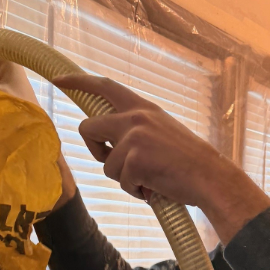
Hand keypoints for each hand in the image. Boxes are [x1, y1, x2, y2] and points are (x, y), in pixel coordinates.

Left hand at [54, 73, 269, 243]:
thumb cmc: (188, 161)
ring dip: (124, 177)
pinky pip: (120, 181)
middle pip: (87, 127)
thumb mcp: (162, 131)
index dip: (78, 81)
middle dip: (94, 149)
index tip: (59, 79)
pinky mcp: (134, 159)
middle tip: (112, 161)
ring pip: (105, 164)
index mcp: (143, 108)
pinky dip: (135, 190)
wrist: (210, 177)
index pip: (104, 86)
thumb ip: (136, 128)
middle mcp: (135, 117)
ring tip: (149, 178)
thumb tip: (109, 141)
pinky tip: (154, 187)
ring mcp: (133, 137)